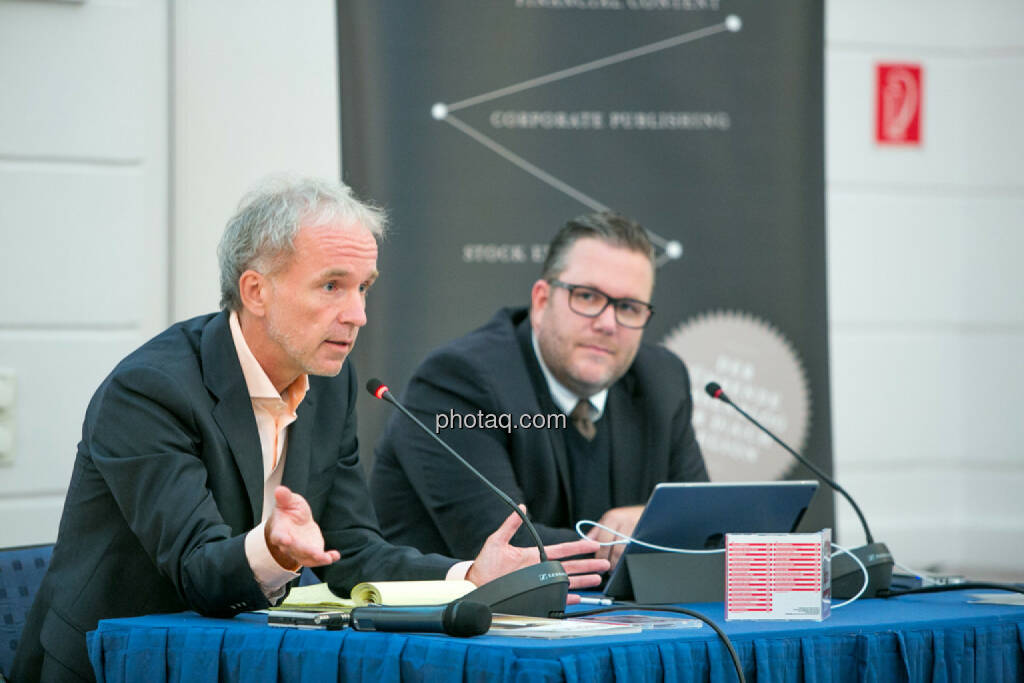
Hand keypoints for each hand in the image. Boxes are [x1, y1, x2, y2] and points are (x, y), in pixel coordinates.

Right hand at [265, 486, 340, 570]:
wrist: (296, 521)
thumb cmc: (289, 510)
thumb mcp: (289, 501)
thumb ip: (285, 497)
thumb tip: (279, 489)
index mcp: (279, 530)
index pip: (278, 536)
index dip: (282, 538)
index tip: (286, 540)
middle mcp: (288, 544)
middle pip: (295, 549)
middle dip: (305, 551)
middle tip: (316, 553)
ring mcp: (300, 550)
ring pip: (306, 558)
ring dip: (317, 559)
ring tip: (328, 558)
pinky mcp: (312, 552)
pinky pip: (318, 558)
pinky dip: (327, 558)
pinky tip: (336, 556)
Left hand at [465, 507, 609, 593]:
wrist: (476, 585)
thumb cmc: (485, 564)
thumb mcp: (497, 541)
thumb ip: (510, 525)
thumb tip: (520, 507)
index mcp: (534, 555)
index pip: (561, 550)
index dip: (578, 547)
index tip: (592, 544)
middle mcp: (539, 570)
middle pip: (570, 567)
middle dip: (588, 565)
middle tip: (604, 563)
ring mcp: (538, 584)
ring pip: (566, 582)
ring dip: (583, 581)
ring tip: (598, 579)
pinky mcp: (534, 597)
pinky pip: (555, 599)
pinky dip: (567, 599)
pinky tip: (579, 598)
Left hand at [586, 505, 643, 567]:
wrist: (652, 511)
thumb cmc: (628, 516)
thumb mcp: (610, 519)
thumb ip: (596, 531)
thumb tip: (583, 543)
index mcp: (613, 518)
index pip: (603, 541)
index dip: (599, 555)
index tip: (597, 564)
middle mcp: (625, 522)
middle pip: (615, 549)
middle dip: (609, 562)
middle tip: (607, 570)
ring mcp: (637, 529)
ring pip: (625, 552)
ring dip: (619, 563)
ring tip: (616, 568)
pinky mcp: (646, 537)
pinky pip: (634, 552)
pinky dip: (628, 559)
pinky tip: (626, 562)